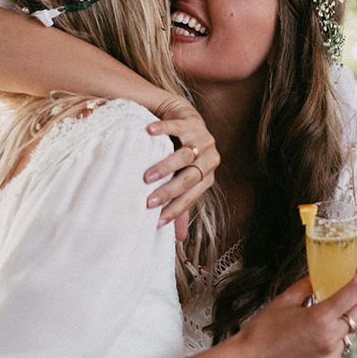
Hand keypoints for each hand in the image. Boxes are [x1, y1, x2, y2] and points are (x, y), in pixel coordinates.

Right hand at [144, 96, 219, 227]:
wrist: (184, 118)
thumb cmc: (182, 154)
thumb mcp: (182, 177)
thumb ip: (181, 204)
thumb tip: (180, 239)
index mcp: (208, 175)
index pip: (193, 196)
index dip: (176, 209)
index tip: (157, 221)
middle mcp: (210, 157)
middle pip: (190, 178)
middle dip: (169, 191)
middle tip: (148, 202)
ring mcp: (202, 138)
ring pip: (184, 155)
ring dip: (165, 167)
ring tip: (146, 177)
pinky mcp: (191, 121)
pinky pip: (176, 126)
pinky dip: (163, 130)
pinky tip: (148, 132)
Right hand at [239, 267, 356, 357]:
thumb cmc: (263, 332)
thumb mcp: (284, 301)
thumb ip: (306, 286)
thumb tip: (320, 277)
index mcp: (319, 318)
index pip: (353, 294)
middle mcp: (329, 339)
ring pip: (347, 334)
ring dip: (342, 323)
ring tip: (321, 319)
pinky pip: (335, 351)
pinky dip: (329, 342)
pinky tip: (311, 339)